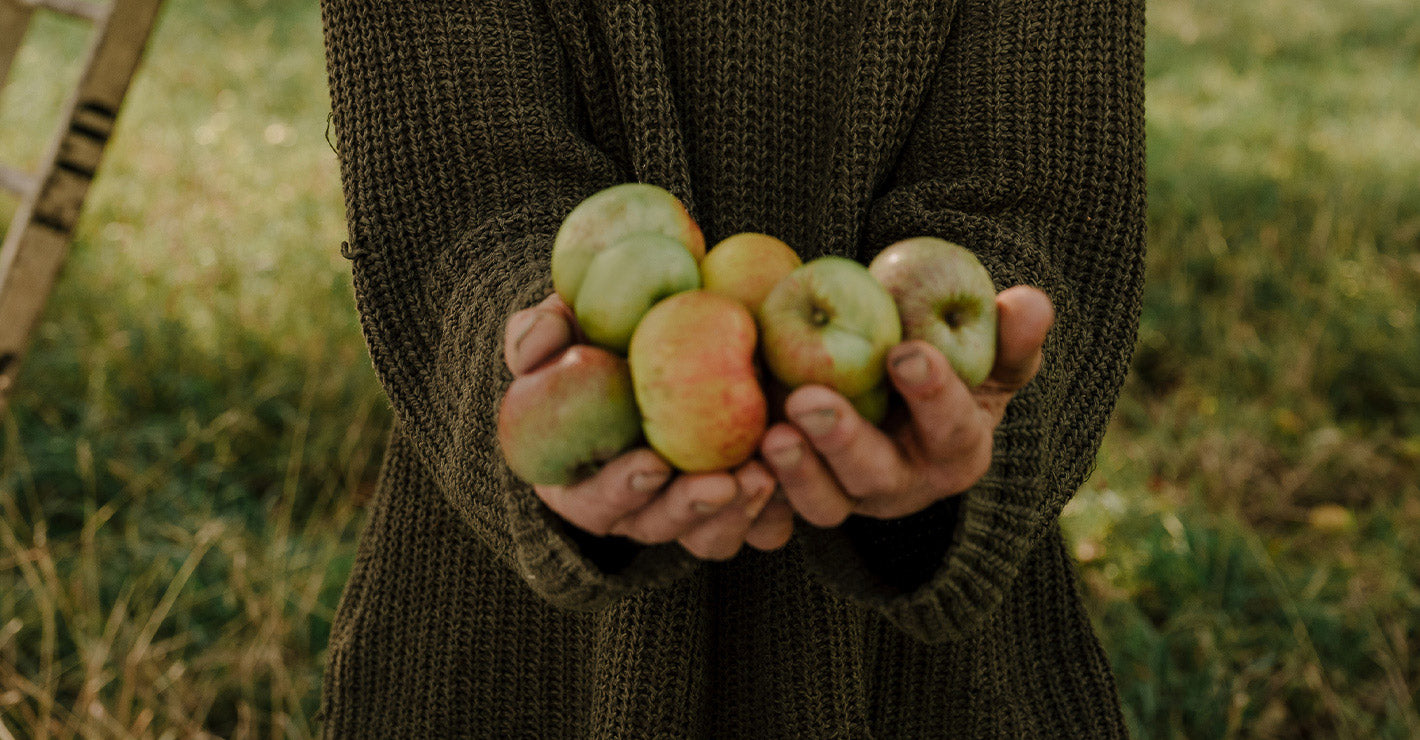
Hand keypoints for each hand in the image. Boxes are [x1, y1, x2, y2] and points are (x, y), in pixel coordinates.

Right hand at [503, 293, 794, 559]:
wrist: (662, 336)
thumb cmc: (600, 335)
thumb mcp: (561, 327)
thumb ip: (538, 334)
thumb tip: (540, 347)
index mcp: (581, 479)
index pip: (594, 503)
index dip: (618, 490)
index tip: (651, 463)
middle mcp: (635, 507)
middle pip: (658, 529)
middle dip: (689, 512)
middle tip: (723, 481)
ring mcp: (688, 512)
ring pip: (710, 538)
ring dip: (737, 515)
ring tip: (765, 474)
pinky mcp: (739, 506)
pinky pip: (761, 527)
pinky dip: (776, 510)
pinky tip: (792, 476)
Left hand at [758, 286, 1054, 523]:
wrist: (901, 406)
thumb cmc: (951, 373)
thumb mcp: (990, 357)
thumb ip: (1011, 335)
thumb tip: (1029, 302)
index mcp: (958, 450)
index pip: (951, 426)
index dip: (932, 393)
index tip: (906, 352)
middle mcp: (904, 485)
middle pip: (875, 475)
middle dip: (842, 442)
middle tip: (808, 400)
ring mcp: (849, 498)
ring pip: (823, 504)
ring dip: (794, 474)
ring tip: (770, 435)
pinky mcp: (801, 501)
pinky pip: (774, 513)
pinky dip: (754, 495)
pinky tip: (730, 464)